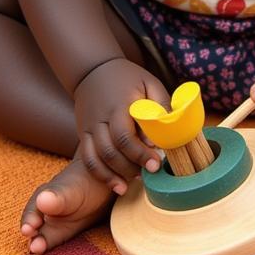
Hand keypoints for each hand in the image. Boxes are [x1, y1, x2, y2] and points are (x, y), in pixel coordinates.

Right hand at [73, 58, 171, 194]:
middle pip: (111, 151)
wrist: (94, 70)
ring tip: (136, 180)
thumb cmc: (128, 78)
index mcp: (119, 105)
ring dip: (117, 174)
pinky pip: (88, 161)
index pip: (125, 135)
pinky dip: (101, 176)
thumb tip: (172, 128)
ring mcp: (89, 128)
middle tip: (150, 172)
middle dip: (131, 166)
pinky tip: (118, 185)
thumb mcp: (149, 83)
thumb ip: (161, 103)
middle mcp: (101, 119)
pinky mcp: (82, 135)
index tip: (157, 164)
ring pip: (98, 158)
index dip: (140, 153)